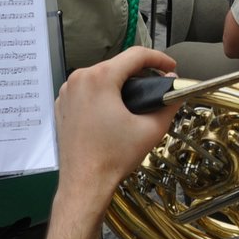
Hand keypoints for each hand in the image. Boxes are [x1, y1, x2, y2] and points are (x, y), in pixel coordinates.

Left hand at [54, 48, 181, 194]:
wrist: (85, 184)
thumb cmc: (113, 158)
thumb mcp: (151, 129)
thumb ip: (169, 103)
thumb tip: (175, 88)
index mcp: (100, 79)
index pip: (136, 55)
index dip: (159, 59)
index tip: (171, 68)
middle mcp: (79, 79)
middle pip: (117, 64)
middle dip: (140, 73)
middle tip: (157, 86)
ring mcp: (67, 92)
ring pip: (101, 75)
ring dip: (120, 82)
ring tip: (138, 98)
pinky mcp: (62, 105)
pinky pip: (87, 89)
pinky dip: (102, 94)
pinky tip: (114, 110)